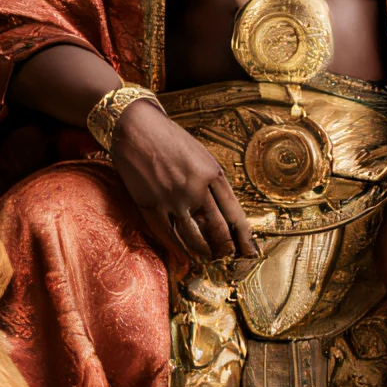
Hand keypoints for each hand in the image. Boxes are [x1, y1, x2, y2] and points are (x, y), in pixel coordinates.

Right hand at [110, 102, 257, 263]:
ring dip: (203, 252)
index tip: (249, 251)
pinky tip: (184, 257)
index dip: (243, 237)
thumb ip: (213, 182)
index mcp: (213, 175)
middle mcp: (196, 189)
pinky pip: (168, 235)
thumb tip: (223, 210)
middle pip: (218, 230)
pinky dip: (178, 250)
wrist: (136, 129)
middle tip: (226, 256)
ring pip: (194, 238)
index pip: (235, 214)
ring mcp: (173, 199)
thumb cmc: (171, 141)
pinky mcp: (151, 205)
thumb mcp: (202, 156)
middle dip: (225, 249)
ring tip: (208, 257)